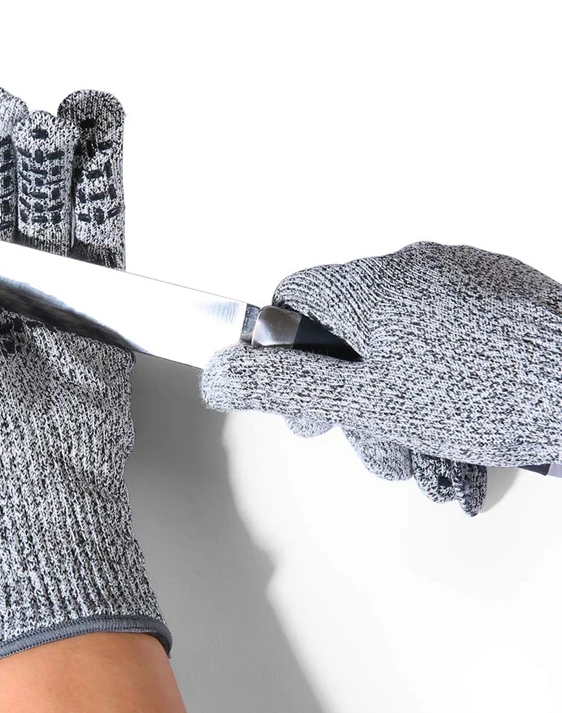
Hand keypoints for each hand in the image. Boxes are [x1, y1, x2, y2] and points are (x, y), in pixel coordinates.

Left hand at [0, 85, 171, 684]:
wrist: (38, 465)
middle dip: (5, 143)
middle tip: (9, 109)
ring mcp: (49, 283)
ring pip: (53, 199)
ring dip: (59, 151)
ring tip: (65, 111)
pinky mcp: (98, 295)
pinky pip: (103, 226)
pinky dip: (105, 179)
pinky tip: (102, 135)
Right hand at [201, 241, 561, 513]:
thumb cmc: (487, 395)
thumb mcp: (368, 402)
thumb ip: (287, 385)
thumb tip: (218, 374)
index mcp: (371, 284)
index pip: (291, 296)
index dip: (280, 348)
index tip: (300, 396)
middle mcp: (411, 265)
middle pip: (345, 325)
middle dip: (348, 390)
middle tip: (365, 432)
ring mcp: (459, 274)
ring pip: (394, 335)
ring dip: (394, 394)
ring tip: (422, 445)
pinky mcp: (495, 289)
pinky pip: (438, 327)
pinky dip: (433, 368)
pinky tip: (458, 410)